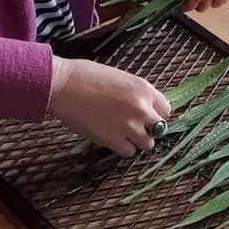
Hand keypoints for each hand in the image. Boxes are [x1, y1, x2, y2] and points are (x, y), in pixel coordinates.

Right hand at [49, 55, 170, 156]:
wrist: (62, 85)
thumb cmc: (86, 76)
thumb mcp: (121, 78)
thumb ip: (137, 94)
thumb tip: (146, 108)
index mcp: (144, 89)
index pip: (166, 110)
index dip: (156, 115)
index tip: (147, 117)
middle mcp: (142, 108)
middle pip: (160, 129)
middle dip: (149, 129)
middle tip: (135, 127)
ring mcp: (129, 126)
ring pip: (147, 144)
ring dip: (137, 141)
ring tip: (122, 133)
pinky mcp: (114, 140)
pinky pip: (129, 152)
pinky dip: (122, 148)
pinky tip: (112, 138)